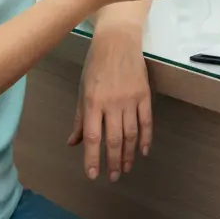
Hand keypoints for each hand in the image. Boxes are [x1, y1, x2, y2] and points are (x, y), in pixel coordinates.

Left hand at [68, 18, 150, 181]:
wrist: (118, 41)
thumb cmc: (96, 65)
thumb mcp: (82, 89)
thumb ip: (79, 118)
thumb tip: (72, 143)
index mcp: (93, 103)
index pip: (93, 137)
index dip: (92, 158)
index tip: (93, 175)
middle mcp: (112, 104)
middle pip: (114, 140)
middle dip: (113, 162)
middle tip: (113, 177)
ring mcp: (130, 99)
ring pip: (131, 134)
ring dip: (129, 155)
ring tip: (126, 168)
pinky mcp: (144, 95)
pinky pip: (147, 121)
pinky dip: (146, 138)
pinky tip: (143, 151)